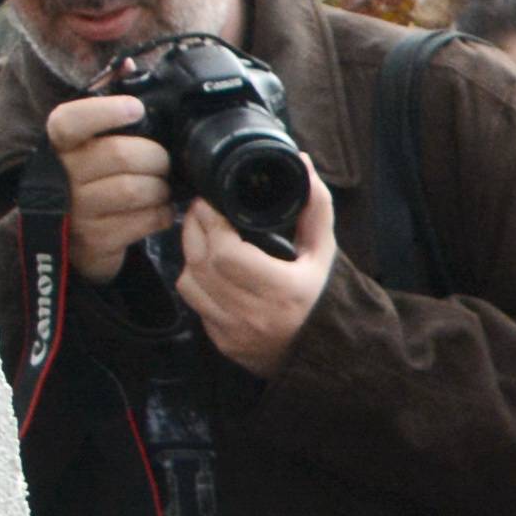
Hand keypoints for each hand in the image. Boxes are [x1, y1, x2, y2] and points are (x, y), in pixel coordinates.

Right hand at [45, 88, 176, 274]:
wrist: (73, 234)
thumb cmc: (89, 175)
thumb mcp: (89, 137)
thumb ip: (105, 99)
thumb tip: (130, 65)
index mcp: (57, 142)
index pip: (71, 120)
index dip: (106, 112)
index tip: (135, 109)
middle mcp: (61, 174)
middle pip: (120, 155)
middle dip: (155, 157)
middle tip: (163, 161)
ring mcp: (77, 210)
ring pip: (135, 190)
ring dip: (160, 187)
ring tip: (161, 185)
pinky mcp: (96, 240)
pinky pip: (144, 221)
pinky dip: (162, 214)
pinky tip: (158, 209)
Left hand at [172, 197, 335, 369]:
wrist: (326, 354)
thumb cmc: (323, 297)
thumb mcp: (324, 252)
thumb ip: (314, 207)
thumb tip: (301, 162)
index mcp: (282, 291)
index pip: (226, 252)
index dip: (211, 222)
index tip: (212, 203)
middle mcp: (255, 315)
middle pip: (201, 262)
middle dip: (195, 230)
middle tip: (203, 212)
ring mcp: (235, 332)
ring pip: (189, 283)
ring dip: (192, 257)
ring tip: (207, 241)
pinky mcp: (223, 344)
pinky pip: (195, 306)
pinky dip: (199, 284)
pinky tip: (214, 274)